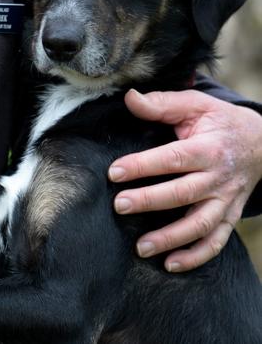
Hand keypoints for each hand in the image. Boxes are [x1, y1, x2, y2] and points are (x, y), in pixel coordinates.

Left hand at [108, 89, 261, 272]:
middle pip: (183, 193)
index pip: (172, 158)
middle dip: (150, 201)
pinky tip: (170, 264)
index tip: (114, 172)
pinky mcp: (230, 216)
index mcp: (208, 148)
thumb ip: (162, 103)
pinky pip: (215, 242)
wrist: (260, 141)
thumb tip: (130, 98)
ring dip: (171, 238)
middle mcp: (218, 178)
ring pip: (200, 225)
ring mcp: (226, 200)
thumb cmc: (218, 121)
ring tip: (141, 247)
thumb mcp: (194, 104)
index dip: (143, 166)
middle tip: (120, 206)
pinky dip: (195, 257)